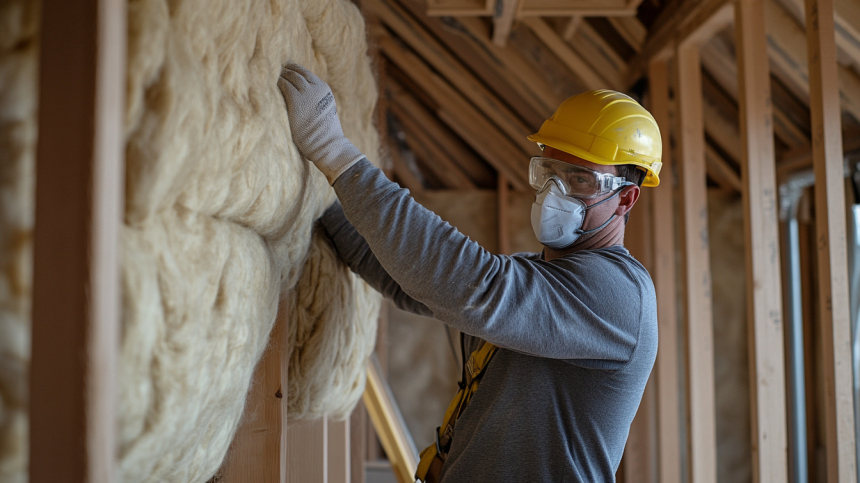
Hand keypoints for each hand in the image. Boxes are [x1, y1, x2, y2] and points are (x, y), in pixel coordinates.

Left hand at [278, 62, 364, 183]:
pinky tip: (272, 86)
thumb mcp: (323, 110)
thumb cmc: (323, 134)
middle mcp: (316, 88)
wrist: (327, 144)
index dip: (295, 70)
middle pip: (298, 72)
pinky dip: (278, 83)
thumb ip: (315, 100)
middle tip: (276, 71)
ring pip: (290, 76)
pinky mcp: (296, 100)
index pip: (307, 74)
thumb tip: (303, 99)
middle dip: (286, 71)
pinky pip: (284, 85)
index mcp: (324, 89)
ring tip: (272, 77)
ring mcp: (307, 93)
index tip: (286, 70)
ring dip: (281, 76)